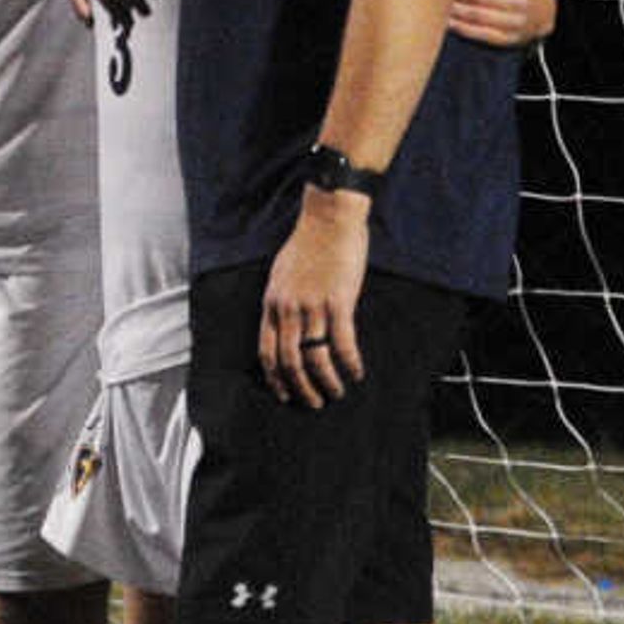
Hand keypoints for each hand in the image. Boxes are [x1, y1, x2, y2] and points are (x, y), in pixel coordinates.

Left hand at [261, 192, 371, 405]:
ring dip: (326, 381)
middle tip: (314, 403)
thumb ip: (284, 303)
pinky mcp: (339, 301)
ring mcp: (312, 306)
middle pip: (288, 360)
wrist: (328, 219)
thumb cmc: (308, 245)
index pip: (266, 351)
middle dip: (300, 388)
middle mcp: (287, 309)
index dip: (274, 377)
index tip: (283, 394)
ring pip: (314, 356)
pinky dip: (349, 362)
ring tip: (336, 393)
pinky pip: (342, 341)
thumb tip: (290, 326)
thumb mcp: (282, 275)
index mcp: (271, 304)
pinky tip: (357, 373)